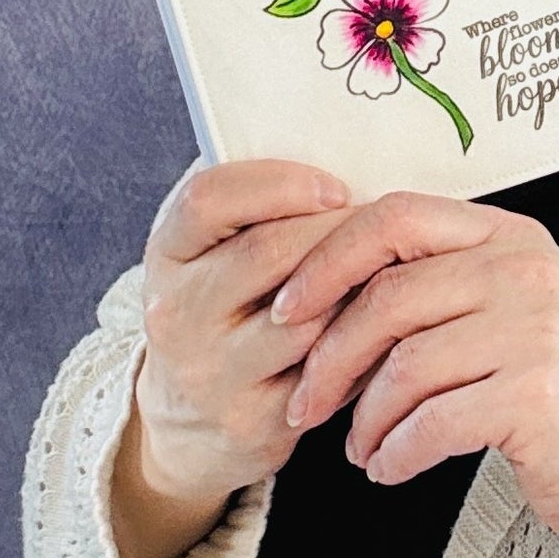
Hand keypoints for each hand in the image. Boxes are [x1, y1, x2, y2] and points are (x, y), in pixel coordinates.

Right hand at [110, 159, 353, 557]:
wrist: (188, 416)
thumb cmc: (221, 303)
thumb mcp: (211, 248)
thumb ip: (250, 198)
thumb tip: (329, 136)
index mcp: (167, 252)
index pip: (207, 199)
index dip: (278, 184)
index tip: (334, 186)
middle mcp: (177, 312)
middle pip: (268, 252)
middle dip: (337, 229)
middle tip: (385, 220)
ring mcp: (212, 372)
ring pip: (305, 317)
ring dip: (357, 285)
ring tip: (391, 264)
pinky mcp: (253, 420)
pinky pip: (325, 371)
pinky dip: (362, 340)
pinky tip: (384, 320)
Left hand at [273, 192, 558, 557]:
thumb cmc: (555, 387)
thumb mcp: (503, 307)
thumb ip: (434, 283)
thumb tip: (320, 291)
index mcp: (507, 234)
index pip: (396, 215)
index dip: (328, 257)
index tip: (289, 306)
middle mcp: (524, 268)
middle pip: (389, 293)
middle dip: (330, 353)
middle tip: (306, 399)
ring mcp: (535, 329)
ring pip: (404, 363)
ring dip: (364, 415)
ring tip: (360, 444)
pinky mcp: (536, 395)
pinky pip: (432, 421)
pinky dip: (396, 451)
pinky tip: (390, 466)